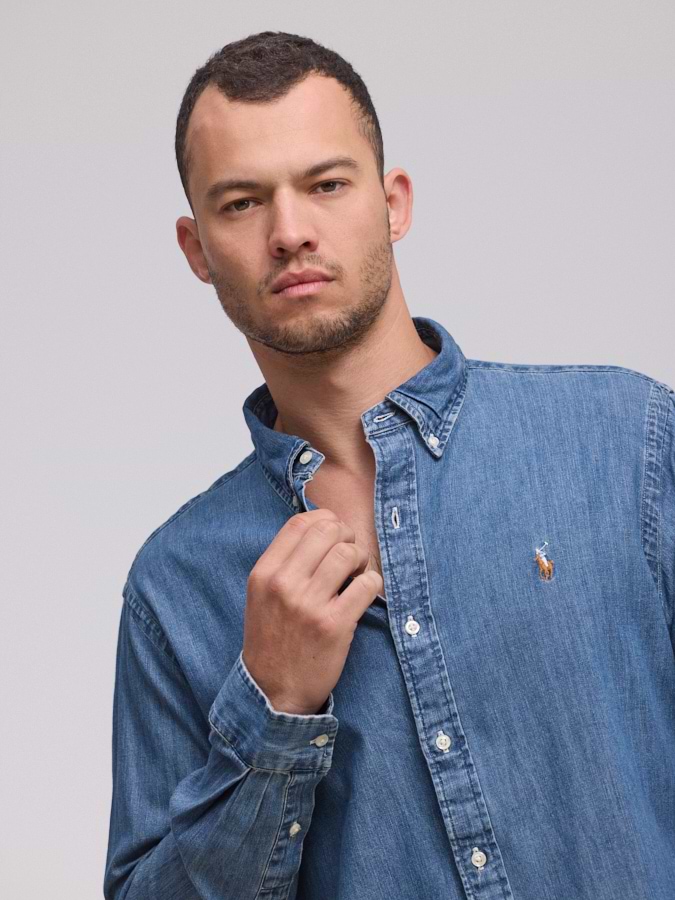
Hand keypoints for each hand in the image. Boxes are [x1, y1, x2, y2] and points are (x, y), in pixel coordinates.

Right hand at [242, 508, 382, 713]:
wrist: (273, 691)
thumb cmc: (272, 638)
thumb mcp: (262, 595)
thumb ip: (285, 562)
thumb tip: (323, 527)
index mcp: (264, 573)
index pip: (300, 523)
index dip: (325, 519)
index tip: (334, 533)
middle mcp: (284, 584)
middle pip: (328, 531)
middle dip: (347, 537)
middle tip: (349, 556)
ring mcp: (309, 604)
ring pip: (349, 554)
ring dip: (360, 560)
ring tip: (355, 575)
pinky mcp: (334, 625)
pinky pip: (366, 584)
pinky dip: (371, 583)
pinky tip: (362, 594)